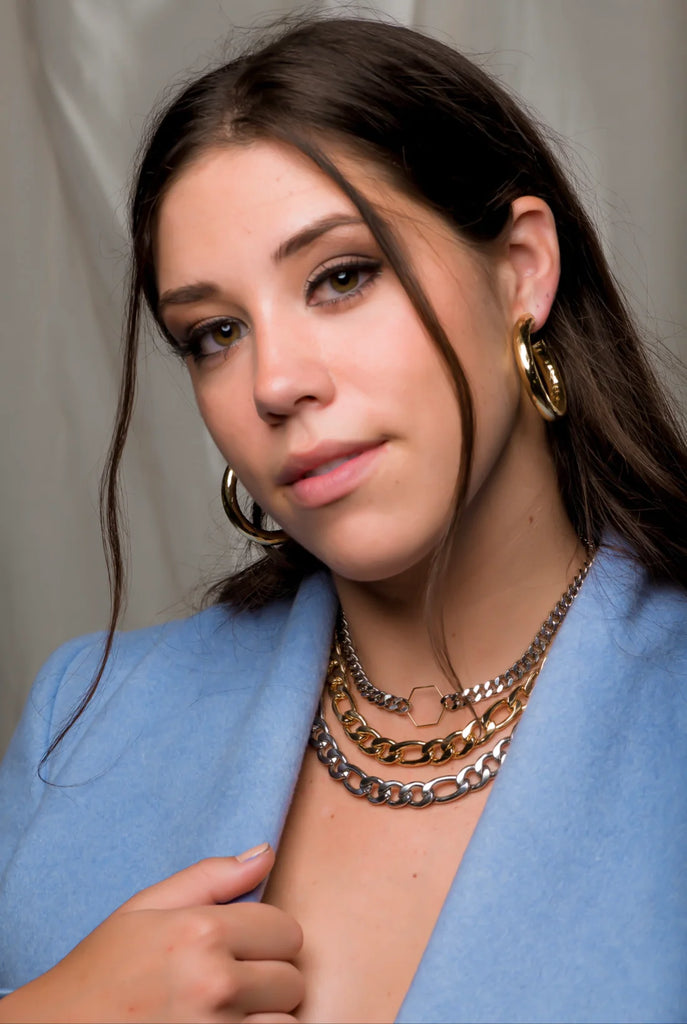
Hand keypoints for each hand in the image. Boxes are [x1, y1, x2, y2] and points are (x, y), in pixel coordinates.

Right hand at [0, 843, 302, 1022]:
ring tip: (228, 1011)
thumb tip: (265, 853)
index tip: (244, 948)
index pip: (286, 930)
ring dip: (265, 1017)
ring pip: (286, 1023)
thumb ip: (210, 877)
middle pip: (292, 979)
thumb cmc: (100, 971)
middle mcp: (214, 984)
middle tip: (230, 983)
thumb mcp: (145, 908)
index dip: (268, 939)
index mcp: (202, 933)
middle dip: (268, 979)